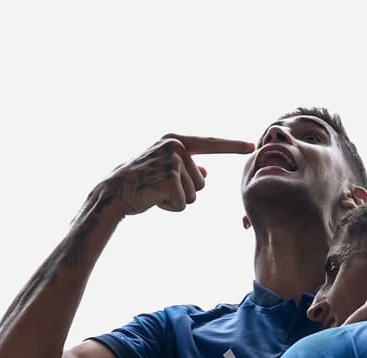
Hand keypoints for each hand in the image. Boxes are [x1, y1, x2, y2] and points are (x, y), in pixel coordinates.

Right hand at [86, 134, 253, 217]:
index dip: (232, 146)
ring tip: (155, 193)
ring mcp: (173, 160)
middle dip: (184, 193)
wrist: (114, 192)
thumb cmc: (139, 182)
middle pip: (201, 182)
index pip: (211, 144)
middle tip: (158, 189)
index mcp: (175, 140)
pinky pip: (183, 204)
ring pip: (194, 194)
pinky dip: (170, 208)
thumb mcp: (163, 170)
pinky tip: (154, 200)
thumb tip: (205, 171)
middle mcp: (176, 146)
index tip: (251, 146)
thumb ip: (186, 167)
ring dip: (177, 201)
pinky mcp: (170, 178)